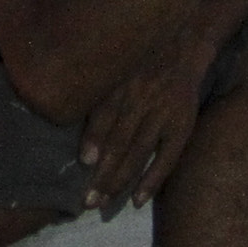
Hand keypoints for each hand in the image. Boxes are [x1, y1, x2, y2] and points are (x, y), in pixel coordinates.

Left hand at [76, 49, 207, 212]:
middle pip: (120, 141)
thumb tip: (64, 114)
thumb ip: (94, 89)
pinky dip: (152, 180)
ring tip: (102, 203)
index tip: (84, 163)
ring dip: (120, 180)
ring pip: (139, 153)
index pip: (105, 115)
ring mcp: (163, 114)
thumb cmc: (137, 58)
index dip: (94, 139)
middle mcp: (141, 99)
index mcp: (121, 82)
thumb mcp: (114, 63)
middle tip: (86, 201)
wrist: (183, 42)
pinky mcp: (181, 125)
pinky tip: (137, 200)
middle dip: (102, 173)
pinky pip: (167, 158)